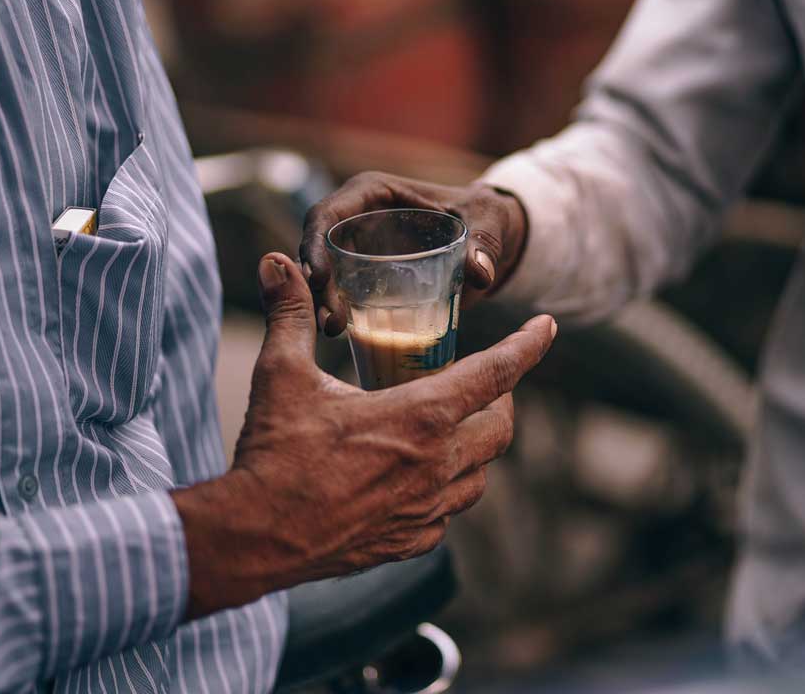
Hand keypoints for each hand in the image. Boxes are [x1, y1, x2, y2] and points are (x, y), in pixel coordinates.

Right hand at [172, 253, 555, 617]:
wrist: (256, 537)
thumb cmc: (275, 454)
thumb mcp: (283, 375)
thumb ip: (291, 315)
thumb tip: (279, 264)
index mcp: (421, 416)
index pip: (497, 372)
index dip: (528, 345)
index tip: (548, 327)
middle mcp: (438, 464)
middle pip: (500, 428)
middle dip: (501, 400)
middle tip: (484, 385)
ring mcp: (427, 508)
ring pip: (480, 475)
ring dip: (477, 448)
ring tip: (454, 430)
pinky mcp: (410, 540)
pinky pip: (448, 514)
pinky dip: (446, 490)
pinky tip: (419, 480)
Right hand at [300, 172, 527, 334]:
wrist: (489, 237)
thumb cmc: (485, 217)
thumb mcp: (489, 222)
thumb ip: (484, 243)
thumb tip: (480, 274)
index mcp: (373, 192)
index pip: (328, 214)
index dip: (315, 243)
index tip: (320, 278)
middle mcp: (357, 217)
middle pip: (319, 248)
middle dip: (317, 284)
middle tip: (330, 321)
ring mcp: (359, 246)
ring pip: (325, 273)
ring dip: (323, 301)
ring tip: (334, 330)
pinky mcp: (366, 273)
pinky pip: (343, 291)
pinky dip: (340, 310)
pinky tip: (344, 335)